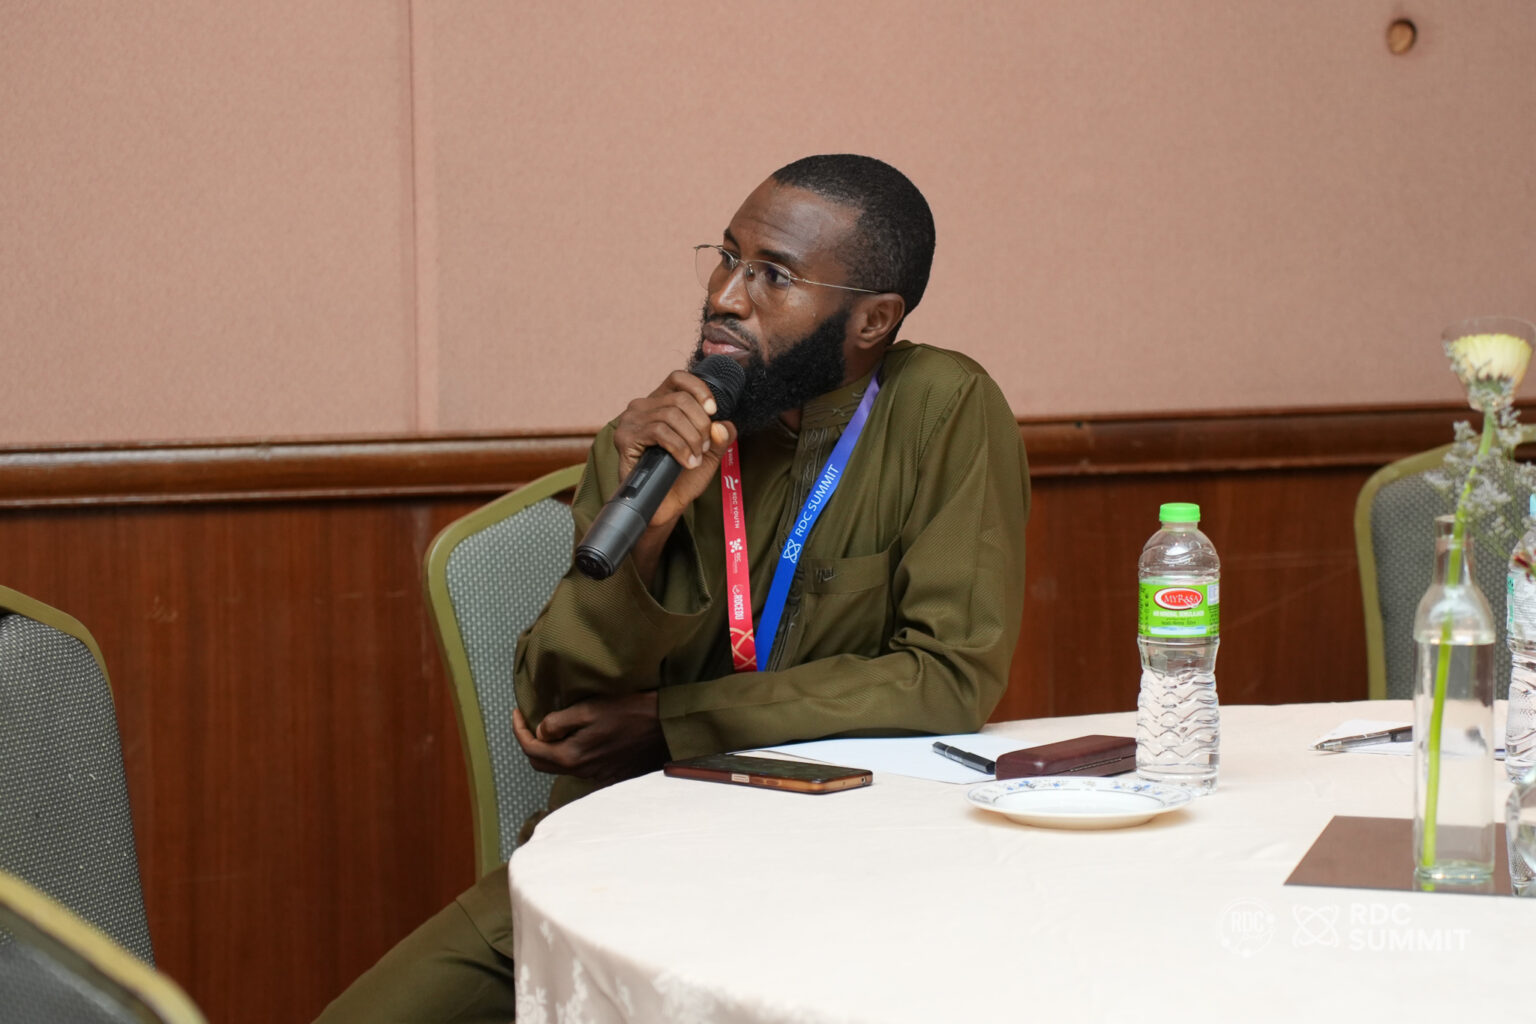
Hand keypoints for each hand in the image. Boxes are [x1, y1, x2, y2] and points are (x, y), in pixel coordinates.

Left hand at [512, 693, 668, 785]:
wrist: (662, 726)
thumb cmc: (628, 711)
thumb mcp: (588, 708)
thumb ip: (558, 722)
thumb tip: (540, 732)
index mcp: (572, 756)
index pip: (531, 749)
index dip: (518, 730)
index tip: (517, 712)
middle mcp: (581, 771)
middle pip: (541, 763)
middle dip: (528, 743)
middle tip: (526, 721)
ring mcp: (595, 775)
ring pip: (559, 766)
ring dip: (547, 749)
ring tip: (547, 728)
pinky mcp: (607, 773)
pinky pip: (578, 768)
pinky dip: (567, 755)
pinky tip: (573, 739)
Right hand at [611, 370, 736, 530]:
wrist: (664, 506)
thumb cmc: (681, 477)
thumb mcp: (709, 453)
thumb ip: (720, 437)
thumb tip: (723, 424)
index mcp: (660, 403)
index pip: (678, 378)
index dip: (699, 389)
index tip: (713, 410)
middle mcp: (642, 407)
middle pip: (680, 399)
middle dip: (701, 424)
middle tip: (705, 447)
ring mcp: (631, 421)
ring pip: (671, 415)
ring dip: (691, 438)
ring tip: (696, 457)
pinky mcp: (626, 438)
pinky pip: (659, 432)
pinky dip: (680, 447)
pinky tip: (687, 462)